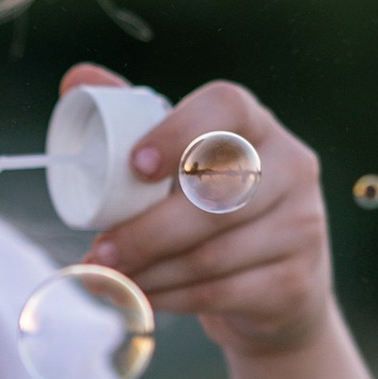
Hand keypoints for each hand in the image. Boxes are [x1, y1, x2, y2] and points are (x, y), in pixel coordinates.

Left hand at [64, 64, 335, 363]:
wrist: (278, 288)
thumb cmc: (214, 208)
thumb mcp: (183, 162)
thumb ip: (136, 121)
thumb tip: (76, 79)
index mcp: (257, 124)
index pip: (226, 107)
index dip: (179, 132)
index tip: (135, 166)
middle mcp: (291, 166)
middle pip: (215, 196)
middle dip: (146, 231)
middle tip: (98, 251)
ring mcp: (301, 225)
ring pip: (211, 254)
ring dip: (147, 272)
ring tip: (105, 279)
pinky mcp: (295, 281)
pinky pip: (219, 293)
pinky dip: (168, 299)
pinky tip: (138, 297)